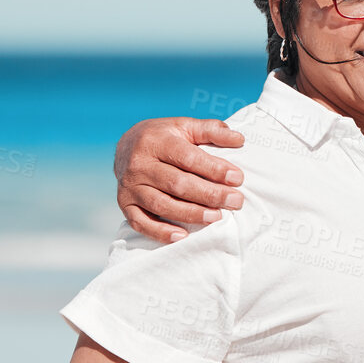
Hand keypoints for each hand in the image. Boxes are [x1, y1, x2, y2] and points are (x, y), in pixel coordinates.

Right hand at [115, 118, 246, 243]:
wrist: (127, 146)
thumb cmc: (165, 137)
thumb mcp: (186, 126)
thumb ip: (212, 131)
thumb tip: (239, 139)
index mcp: (156, 141)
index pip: (188, 158)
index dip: (214, 169)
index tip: (237, 178)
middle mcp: (139, 164)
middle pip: (177, 184)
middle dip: (209, 195)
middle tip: (235, 201)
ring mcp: (130, 186)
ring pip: (161, 204)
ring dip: (191, 214)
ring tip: (216, 217)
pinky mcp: (125, 204)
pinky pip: (140, 222)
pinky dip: (160, 232)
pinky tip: (182, 236)